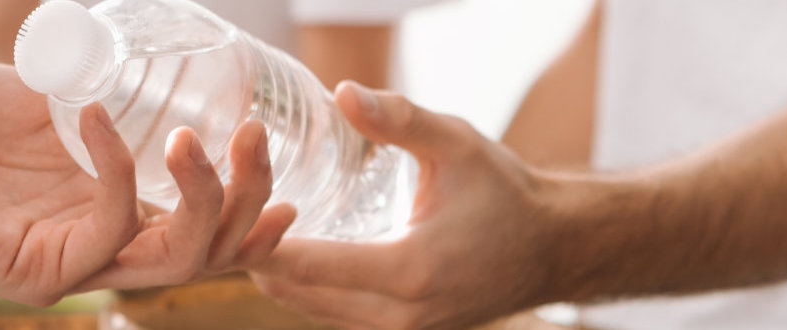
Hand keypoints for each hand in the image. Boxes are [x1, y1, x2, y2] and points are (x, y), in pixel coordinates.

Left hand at [0, 62, 296, 304]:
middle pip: (206, 253)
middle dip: (248, 198)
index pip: (200, 238)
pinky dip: (117, 169)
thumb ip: (93, 99)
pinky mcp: (37, 271)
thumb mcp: (38, 100)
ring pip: (176, 257)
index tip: (295, 191)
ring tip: (202, 137)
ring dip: (207, 197)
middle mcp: (95, 253)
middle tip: (258, 136)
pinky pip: (109, 229)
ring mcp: (69, 267)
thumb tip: (144, 69)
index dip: (254, 223)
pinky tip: (94, 116)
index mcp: (103, 218)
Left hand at [246, 81, 565, 328]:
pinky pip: (335, 318)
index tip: (235, 209)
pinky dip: (307, 290)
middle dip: (260, 255)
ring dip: (280, 275)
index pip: (311, 265)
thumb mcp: (457, 145)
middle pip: (299, 294)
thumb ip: (399, 120)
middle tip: (233, 211)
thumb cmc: (506, 193)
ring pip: (311, 311)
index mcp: (410, 270)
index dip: (263, 240)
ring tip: (252, 228)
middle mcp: (402, 315)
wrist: (553, 249)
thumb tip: (342, 93)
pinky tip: (291, 253)